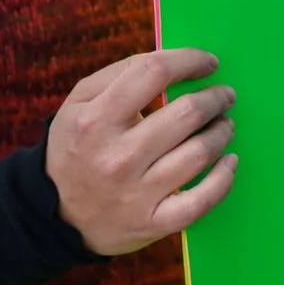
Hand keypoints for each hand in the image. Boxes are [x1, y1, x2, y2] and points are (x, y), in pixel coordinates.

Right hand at [45, 48, 238, 256]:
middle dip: (216, 98)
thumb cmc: (76, 148)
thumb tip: (171, 60)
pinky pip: (202, 200)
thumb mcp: (78, 104)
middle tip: (224, 96)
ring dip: (223, 131)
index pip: (154, 72)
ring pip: (200, 152)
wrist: (53, 216)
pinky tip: (230, 162)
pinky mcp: (152, 223)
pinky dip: (224, 178)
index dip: (190, 60)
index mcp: (96, 120)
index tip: (208, 62)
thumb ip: (119, 74)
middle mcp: (117, 156)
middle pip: (187, 113)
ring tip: (225, 124)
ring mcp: (136, 193)